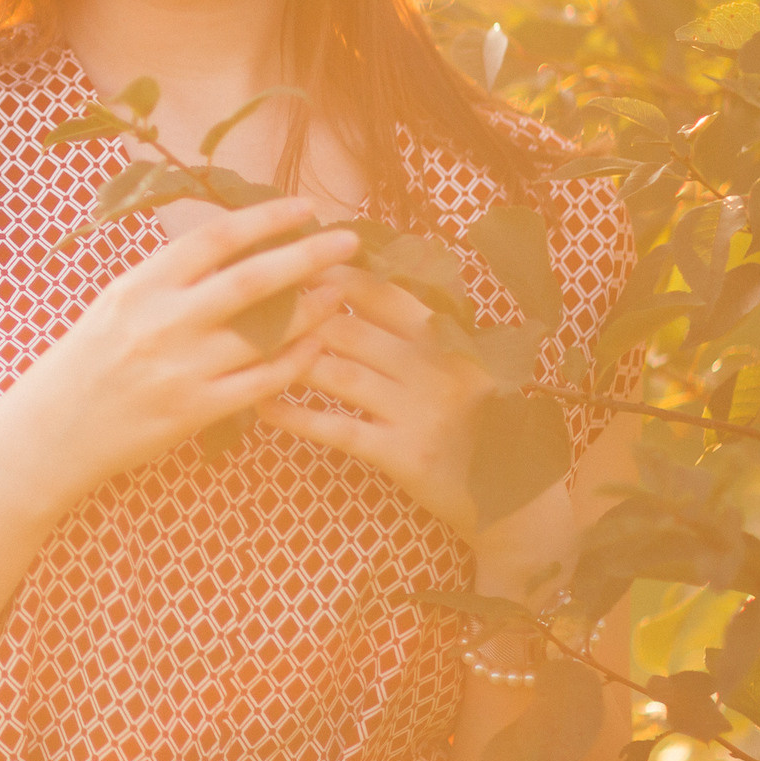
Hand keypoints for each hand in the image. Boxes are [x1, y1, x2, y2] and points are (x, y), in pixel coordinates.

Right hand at [5, 196, 357, 495]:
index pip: (214, 238)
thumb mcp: (116, 302)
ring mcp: (181, 369)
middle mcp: (162, 322)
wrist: (52, 430)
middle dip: (307, 255)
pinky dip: (295, 362)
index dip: (266, 219)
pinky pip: (262, 383)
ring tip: (340, 293)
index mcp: (140, 286)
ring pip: (266, 333)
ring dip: (312, 310)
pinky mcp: (194, 412)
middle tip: (348, 241)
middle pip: (251, 280)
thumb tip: (233, 246)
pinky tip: (317, 346)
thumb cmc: (86, 359)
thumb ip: (169, 278)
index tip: (304, 207)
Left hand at [258, 264, 566, 556]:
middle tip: (250, 307)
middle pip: (349, 329)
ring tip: (245, 350)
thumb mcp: (458, 363)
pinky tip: (262, 405)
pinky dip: (297, 415)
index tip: (290, 263)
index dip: (333, 275)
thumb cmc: (473, 419)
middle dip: (296, 316)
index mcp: (447, 337)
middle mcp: (436, 367)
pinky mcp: (405, 454)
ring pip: (339, 374)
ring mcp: (420, 411)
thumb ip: (413, 327)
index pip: (382, 292)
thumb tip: (350, 277)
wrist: (514, 497)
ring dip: (288, 360)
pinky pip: (339, 428)